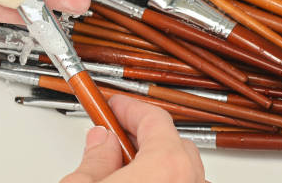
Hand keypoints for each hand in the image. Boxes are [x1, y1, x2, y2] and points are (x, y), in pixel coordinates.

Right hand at [61, 95, 204, 182]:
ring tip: (123, 168)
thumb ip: (96, 158)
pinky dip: (168, 182)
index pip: (154, 118)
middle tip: (113, 135)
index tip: (111, 105)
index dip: (128, 108)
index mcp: (167, 167)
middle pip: (175, 144)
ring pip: (185, 172)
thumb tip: (100, 142)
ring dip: (157, 164)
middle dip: (143, 136)